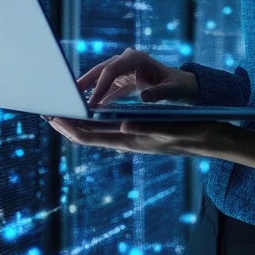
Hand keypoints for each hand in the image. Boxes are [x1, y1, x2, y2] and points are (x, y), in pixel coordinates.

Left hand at [45, 116, 221, 157]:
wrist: (209, 140)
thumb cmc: (192, 131)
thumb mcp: (170, 128)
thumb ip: (146, 128)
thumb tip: (122, 126)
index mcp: (130, 139)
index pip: (91, 135)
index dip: (69, 126)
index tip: (52, 116)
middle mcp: (127, 141)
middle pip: (87, 136)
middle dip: (65, 125)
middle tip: (45, 113)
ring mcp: (131, 139)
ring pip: (96, 134)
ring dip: (76, 125)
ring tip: (60, 114)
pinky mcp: (137, 135)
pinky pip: (108, 131)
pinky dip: (93, 124)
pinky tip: (90, 117)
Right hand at [77, 48, 198, 106]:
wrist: (183, 84)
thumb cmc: (179, 85)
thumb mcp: (172, 90)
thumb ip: (159, 93)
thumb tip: (144, 97)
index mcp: (137, 59)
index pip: (112, 69)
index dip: (100, 85)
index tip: (92, 101)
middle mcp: (128, 60)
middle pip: (103, 69)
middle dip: (86, 81)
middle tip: (71, 94)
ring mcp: (125, 69)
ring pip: (102, 76)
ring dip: (89, 87)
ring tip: (73, 99)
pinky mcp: (124, 78)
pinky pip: (108, 86)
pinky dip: (99, 95)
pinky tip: (90, 106)